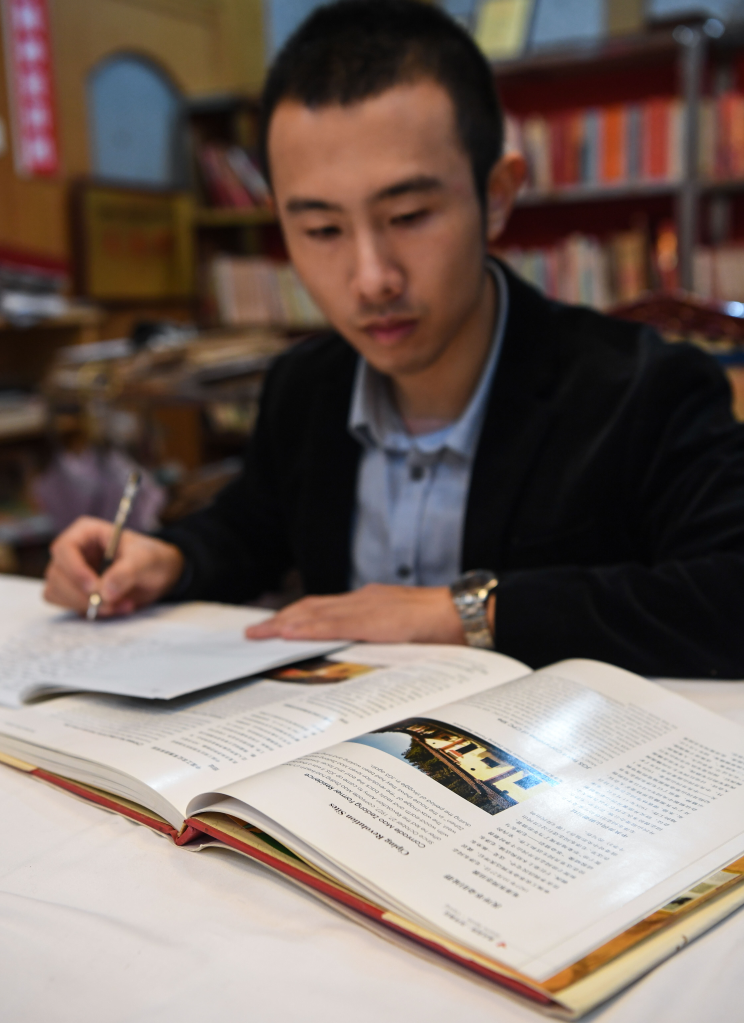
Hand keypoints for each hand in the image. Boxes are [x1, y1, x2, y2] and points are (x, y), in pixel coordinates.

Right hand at [44, 515, 184, 616]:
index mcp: (85, 533)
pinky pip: (69, 605)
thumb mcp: (145, 560)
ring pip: (57, 592)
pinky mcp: (75, 592)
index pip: (63, 549)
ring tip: (120, 605)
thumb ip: (126, 573)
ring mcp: (71, 573)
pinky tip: (116, 608)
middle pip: (57, 575)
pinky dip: (90, 612)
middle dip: (82, 594)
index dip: (74, 570)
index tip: (93, 587)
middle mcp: (73, 552)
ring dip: (86, 605)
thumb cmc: (151, 558)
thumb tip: (104, 593)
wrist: (160, 575)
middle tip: (112, 603)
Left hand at [244, 583, 466, 643]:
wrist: (468, 615)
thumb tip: (359, 658)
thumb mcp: (404, 634)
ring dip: (286, 622)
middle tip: (254, 633)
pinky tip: (290, 632)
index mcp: (372, 604)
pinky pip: (334, 622)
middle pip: (312, 607)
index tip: (275, 626)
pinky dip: (309, 626)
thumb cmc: (442, 629)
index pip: (325, 608)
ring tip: (262, 633)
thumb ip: (381, 639)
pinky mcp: (375, 618)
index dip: (297, 616)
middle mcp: (365, 600)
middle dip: (282, 619)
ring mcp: (369, 606)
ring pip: (317, 612)